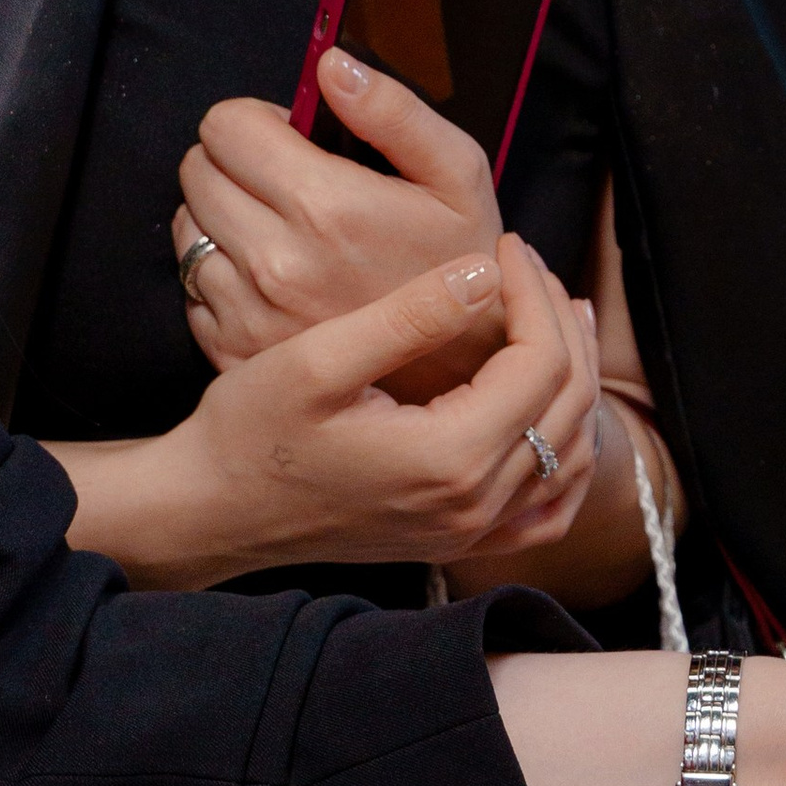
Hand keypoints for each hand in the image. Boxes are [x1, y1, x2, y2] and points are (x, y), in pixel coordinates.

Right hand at [86, 231, 598, 587]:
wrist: (212, 510)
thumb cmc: (250, 433)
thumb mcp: (318, 360)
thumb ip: (410, 316)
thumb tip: (486, 273)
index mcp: (448, 457)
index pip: (538, 362)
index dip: (533, 293)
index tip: (505, 245)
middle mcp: (473, 505)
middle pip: (568, 405)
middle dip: (560, 324)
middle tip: (528, 268)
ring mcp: (469, 531)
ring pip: (568, 454)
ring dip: (573, 380)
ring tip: (554, 317)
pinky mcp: (456, 540)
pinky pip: (546, 511)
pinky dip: (566, 458)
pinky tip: (557, 416)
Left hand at [174, 51, 504, 402]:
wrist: (458, 372)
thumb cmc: (459, 263)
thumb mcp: (458, 174)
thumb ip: (393, 111)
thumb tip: (332, 63)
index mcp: (325, 206)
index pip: (225, 126)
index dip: (257, 121)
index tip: (290, 138)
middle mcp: (275, 262)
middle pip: (196, 171)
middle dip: (235, 162)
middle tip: (286, 181)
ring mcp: (249, 312)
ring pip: (186, 227)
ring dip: (222, 217)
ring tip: (279, 229)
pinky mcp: (233, 349)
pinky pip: (190, 286)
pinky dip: (220, 271)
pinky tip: (270, 277)